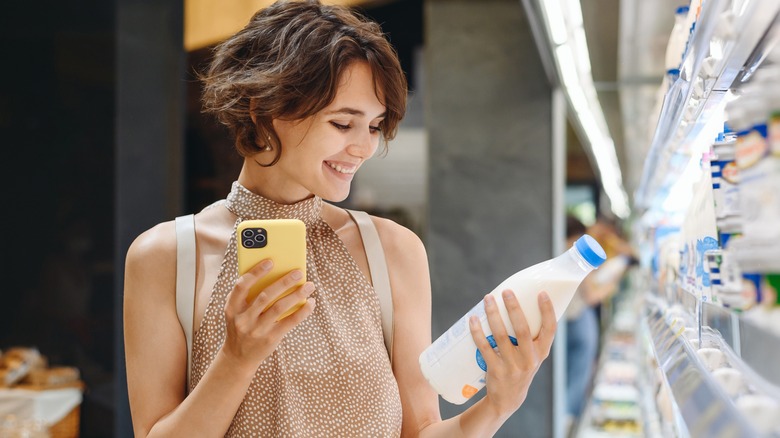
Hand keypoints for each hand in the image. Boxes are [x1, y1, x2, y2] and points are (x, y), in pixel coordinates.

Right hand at [221, 259, 315, 371]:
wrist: (238, 357)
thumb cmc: (242, 326)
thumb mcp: (237, 312)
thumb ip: (249, 295)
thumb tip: (276, 274)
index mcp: (232, 308)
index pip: (241, 286)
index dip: (256, 272)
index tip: (271, 261)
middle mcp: (243, 319)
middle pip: (265, 296)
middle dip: (284, 282)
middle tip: (299, 272)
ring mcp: (256, 330)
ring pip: (279, 308)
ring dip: (297, 294)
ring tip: (309, 285)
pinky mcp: (270, 339)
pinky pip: (290, 322)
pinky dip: (302, 311)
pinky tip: (310, 302)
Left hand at [469, 290, 556, 418]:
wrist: (508, 399)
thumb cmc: (520, 367)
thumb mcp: (531, 355)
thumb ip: (529, 336)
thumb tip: (515, 302)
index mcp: (541, 352)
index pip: (550, 329)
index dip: (548, 311)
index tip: (541, 293)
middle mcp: (530, 359)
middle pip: (523, 330)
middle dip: (514, 308)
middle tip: (506, 291)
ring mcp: (513, 366)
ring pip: (501, 336)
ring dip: (493, 315)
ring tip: (488, 299)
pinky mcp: (496, 371)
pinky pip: (485, 348)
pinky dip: (478, 332)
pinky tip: (473, 320)